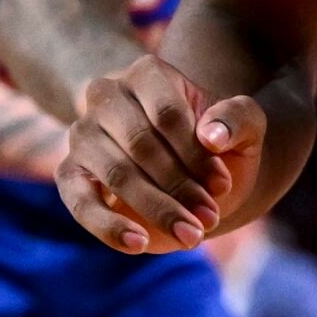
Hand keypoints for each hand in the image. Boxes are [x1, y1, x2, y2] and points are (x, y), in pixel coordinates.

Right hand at [57, 53, 264, 253]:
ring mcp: (83, 134)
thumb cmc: (220, 146)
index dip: (196, 154)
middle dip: (180, 186)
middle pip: (141, 144)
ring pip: (118, 174)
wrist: (196, 177)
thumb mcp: (246, 128)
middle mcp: (107, 96)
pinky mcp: (70, 173)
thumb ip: (238, 119)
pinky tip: (139, 243)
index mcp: (148, 73)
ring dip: (158, 209)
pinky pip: (79, 201)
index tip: (222, 185)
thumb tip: (212, 136)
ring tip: (192, 234)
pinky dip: (108, 226)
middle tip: (210, 217)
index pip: (167, 113)